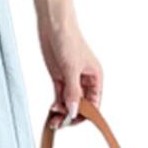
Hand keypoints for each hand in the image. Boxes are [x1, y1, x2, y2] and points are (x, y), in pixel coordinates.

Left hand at [38, 13, 102, 129]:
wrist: (54, 24)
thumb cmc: (69, 39)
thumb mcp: (71, 69)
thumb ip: (72, 92)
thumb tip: (74, 111)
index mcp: (95, 77)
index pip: (94, 103)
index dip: (87, 114)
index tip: (75, 121)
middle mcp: (85, 80)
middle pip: (81, 105)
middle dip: (72, 115)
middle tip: (61, 122)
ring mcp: (71, 80)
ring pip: (69, 103)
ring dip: (62, 113)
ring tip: (54, 121)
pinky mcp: (60, 78)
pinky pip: (60, 97)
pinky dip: (56, 106)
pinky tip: (52, 112)